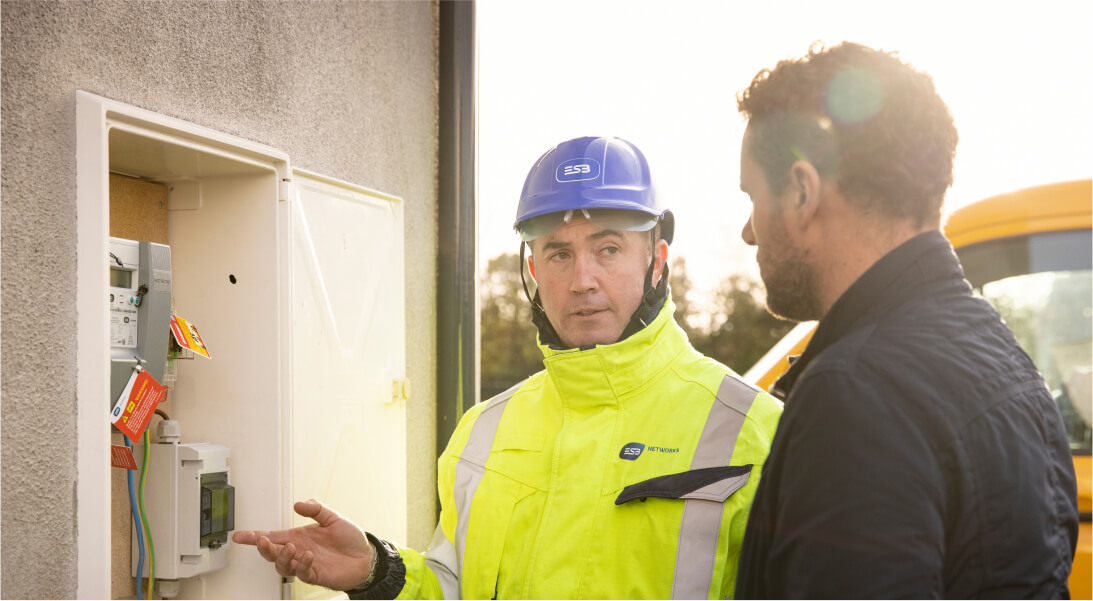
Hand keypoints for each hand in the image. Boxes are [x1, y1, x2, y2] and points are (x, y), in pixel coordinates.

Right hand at [232, 499, 374, 590]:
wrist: (366, 556)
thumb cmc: (349, 539)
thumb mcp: (332, 517)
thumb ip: (316, 509)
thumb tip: (299, 504)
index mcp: (299, 537)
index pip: (273, 537)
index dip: (255, 537)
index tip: (240, 536)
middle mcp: (299, 551)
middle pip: (272, 553)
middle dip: (264, 548)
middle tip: (262, 541)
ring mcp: (306, 564)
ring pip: (283, 566)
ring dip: (283, 557)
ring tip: (292, 548)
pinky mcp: (316, 574)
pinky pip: (303, 573)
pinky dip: (302, 565)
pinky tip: (308, 556)